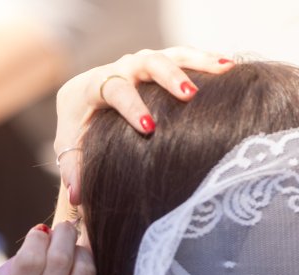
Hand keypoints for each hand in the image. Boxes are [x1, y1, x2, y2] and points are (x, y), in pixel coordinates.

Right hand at [0, 220, 93, 274]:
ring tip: (77, 247)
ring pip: (85, 270)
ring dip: (83, 250)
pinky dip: (93, 273)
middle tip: (65, 228)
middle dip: (65, 234)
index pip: (29, 259)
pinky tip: (86, 270)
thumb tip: (44, 234)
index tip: (42, 232)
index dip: (39, 237)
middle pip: (60, 259)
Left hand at [53, 47, 234, 203]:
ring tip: (224, 69)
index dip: (131, 106)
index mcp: (91, 87)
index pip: (113, 90)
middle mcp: (118, 68)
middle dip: (168, 77)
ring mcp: (140, 64)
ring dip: (195, 62)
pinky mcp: (158, 63)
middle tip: (189, 95)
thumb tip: (76, 197)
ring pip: (169, 54)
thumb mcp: (69, 150)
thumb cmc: (78, 131)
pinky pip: (182, 56)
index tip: (148, 127)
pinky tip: (229, 67)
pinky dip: (204, 59)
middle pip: (145, 62)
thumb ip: (72, 171)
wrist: (81, 103)